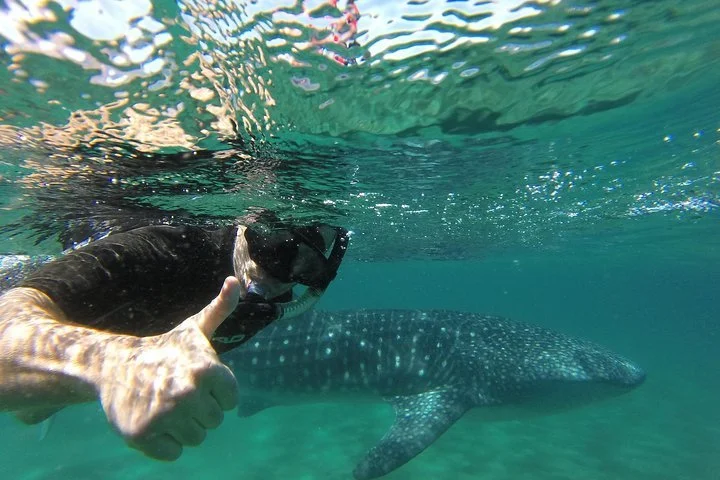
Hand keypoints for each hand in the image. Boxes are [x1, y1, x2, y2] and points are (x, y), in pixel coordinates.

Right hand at [97, 277, 240, 460]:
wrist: (113, 366)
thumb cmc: (163, 350)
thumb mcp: (194, 329)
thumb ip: (220, 309)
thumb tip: (235, 281)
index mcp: (208, 370)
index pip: (231, 401)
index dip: (215, 392)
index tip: (195, 379)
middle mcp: (189, 393)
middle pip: (214, 421)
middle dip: (199, 409)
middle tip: (176, 391)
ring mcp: (165, 416)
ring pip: (196, 439)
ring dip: (182, 427)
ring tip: (164, 404)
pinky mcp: (143, 436)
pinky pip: (174, 453)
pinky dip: (164, 443)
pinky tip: (152, 420)